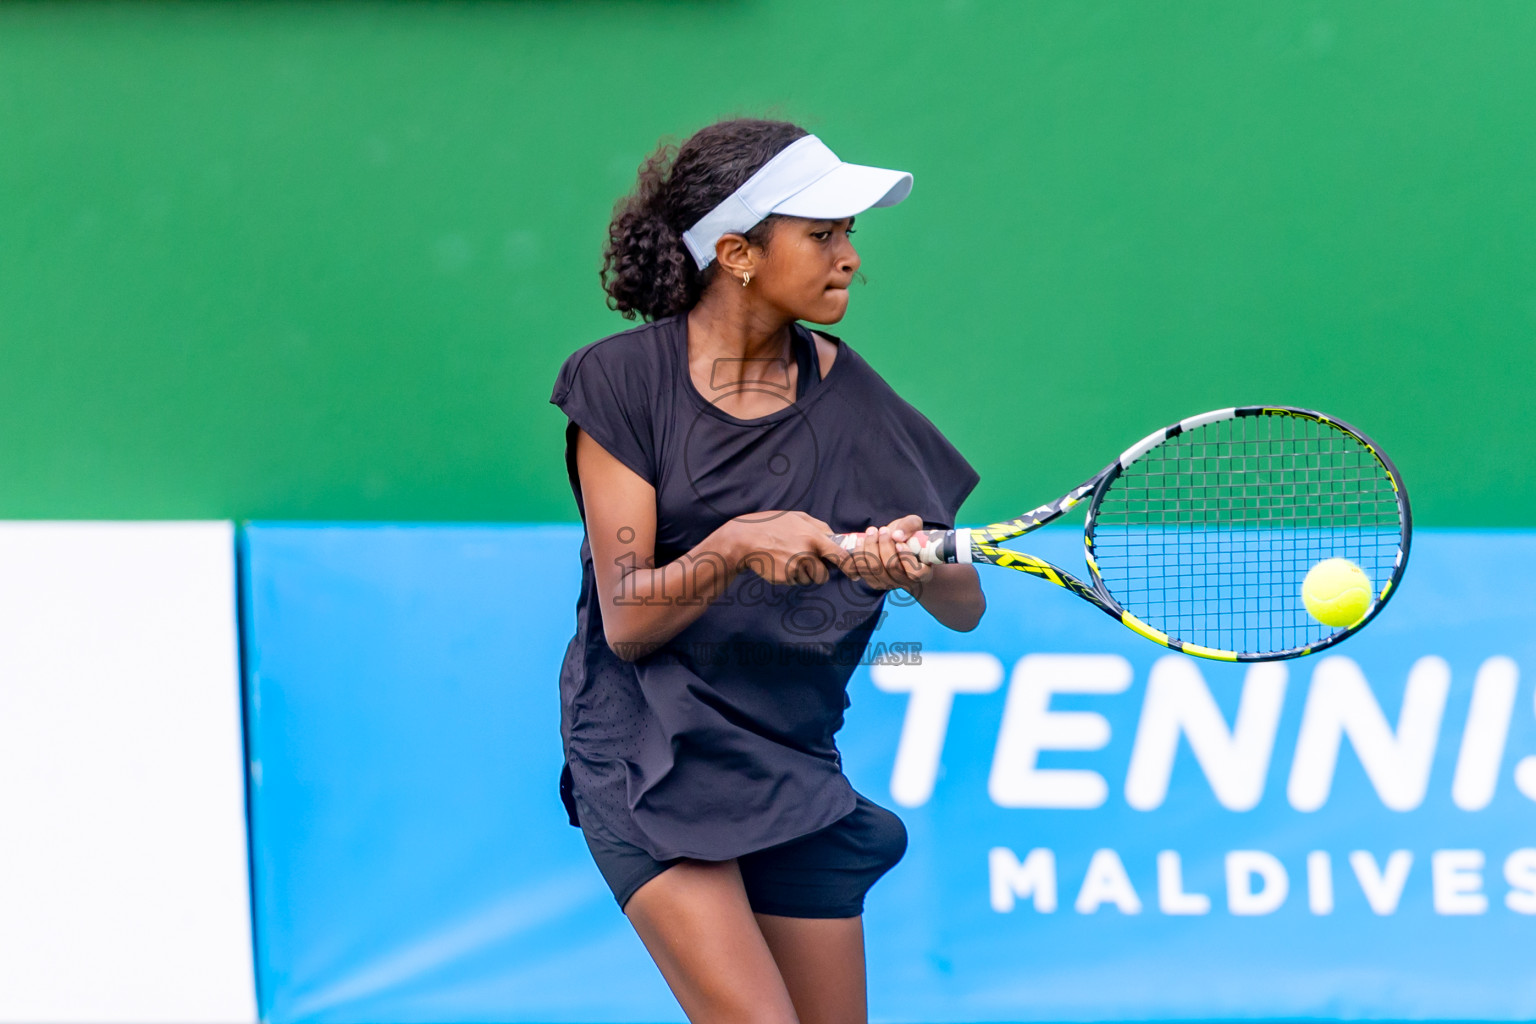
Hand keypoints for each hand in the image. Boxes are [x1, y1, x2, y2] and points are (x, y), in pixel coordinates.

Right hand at [723, 511, 851, 585]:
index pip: (839, 555)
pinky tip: (779, 563)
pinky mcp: (785, 578)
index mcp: (813, 536)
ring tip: (787, 558)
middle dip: (819, 571)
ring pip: (809, 579)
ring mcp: (795, 567)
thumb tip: (836, 537)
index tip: (854, 573)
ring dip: (803, 573)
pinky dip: (790, 575)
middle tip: (806, 561)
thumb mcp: (797, 517)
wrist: (745, 539)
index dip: (849, 566)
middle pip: (824, 574)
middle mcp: (806, 553)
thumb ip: (819, 527)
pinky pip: (795, 581)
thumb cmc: (772, 525)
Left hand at [841, 514, 935, 592]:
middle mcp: (904, 582)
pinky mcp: (871, 581)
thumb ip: (910, 526)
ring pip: (874, 569)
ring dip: (869, 547)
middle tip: (882, 529)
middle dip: (884, 545)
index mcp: (922, 573)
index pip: (914, 572)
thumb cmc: (909, 537)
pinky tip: (857, 542)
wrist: (898, 547)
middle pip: (891, 567)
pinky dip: (856, 556)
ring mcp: (887, 584)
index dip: (906, 557)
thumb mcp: (914, 526)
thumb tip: (897, 535)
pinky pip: (859, 571)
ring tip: (871, 532)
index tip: (899, 542)